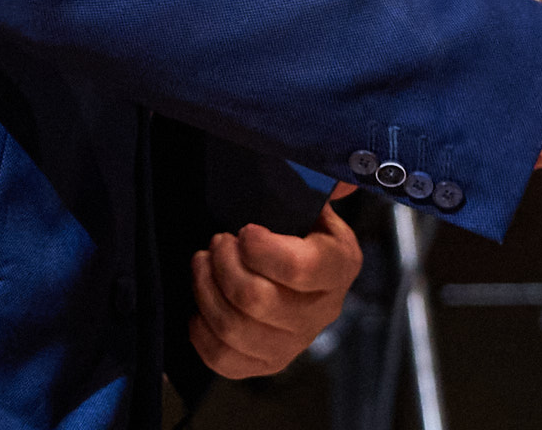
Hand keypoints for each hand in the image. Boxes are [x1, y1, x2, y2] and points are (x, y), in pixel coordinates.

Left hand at [189, 188, 363, 379]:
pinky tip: (201, 303)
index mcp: (340, 265)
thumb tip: (340, 179)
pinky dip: (202, 331)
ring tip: (202, 263)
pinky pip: (224, 359)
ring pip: (235, 329)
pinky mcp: (266, 362)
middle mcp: (323, 310)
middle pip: (259, 300)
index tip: (244, 230)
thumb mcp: (311, 199)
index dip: (261, 249)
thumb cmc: (297, 227)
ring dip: (206, 291)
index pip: (300, 268)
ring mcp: (294, 343)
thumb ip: (318, 184)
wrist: (293, 265)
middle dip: (225, 265)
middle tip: (217, 242)